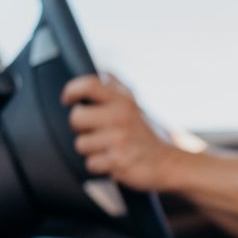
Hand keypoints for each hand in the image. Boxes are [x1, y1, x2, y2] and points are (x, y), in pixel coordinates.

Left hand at [61, 74, 183, 190]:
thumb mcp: (134, 106)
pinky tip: (114, 161)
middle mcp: (120, 117)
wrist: (169, 163)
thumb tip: (100, 72)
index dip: (71, 90)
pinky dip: (100, 166)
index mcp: (123, 101)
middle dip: (82, 128)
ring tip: (109, 148)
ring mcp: (119, 139)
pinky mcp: (118, 161)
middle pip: (76, 117)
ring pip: (81, 144)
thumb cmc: (146, 135)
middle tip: (97, 132)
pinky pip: (91, 163)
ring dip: (92, 150)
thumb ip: (115, 88)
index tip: (68, 100)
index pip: (88, 85)